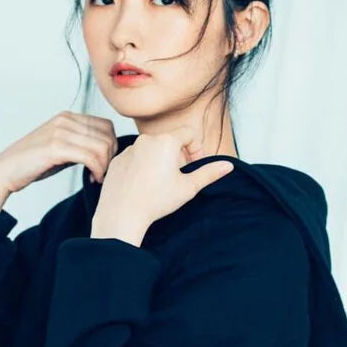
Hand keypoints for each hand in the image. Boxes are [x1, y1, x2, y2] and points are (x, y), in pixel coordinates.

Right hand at [0, 112, 117, 195]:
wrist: (5, 171)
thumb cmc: (33, 163)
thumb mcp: (61, 148)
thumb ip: (80, 144)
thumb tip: (106, 151)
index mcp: (67, 117)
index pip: (106, 126)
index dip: (111, 146)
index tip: (102, 164)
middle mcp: (65, 120)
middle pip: (107, 135)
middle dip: (110, 157)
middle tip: (101, 173)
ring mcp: (60, 132)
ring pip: (102, 146)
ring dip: (105, 166)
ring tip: (96, 178)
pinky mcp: (56, 147)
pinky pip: (90, 157)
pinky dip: (97, 171)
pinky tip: (92, 179)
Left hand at [91, 127, 233, 241]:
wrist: (121, 212)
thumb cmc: (156, 200)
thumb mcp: (189, 187)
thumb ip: (209, 173)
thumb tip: (228, 165)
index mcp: (167, 141)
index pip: (189, 134)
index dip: (196, 149)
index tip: (194, 166)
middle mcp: (146, 139)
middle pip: (169, 141)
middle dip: (178, 155)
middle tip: (178, 178)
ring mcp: (129, 149)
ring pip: (151, 149)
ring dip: (159, 161)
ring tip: (159, 184)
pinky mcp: (117, 160)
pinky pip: (134, 159)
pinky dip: (141, 168)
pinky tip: (142, 186)